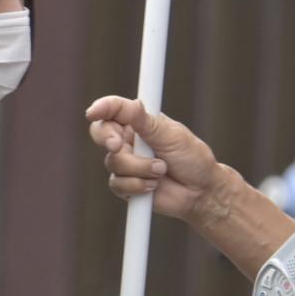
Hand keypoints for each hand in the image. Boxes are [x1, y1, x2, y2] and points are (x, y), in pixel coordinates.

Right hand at [85, 96, 222, 220]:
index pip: (114, 110)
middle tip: (118, 146)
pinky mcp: (125, 185)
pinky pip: (118, 184)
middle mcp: (129, 140)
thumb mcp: (172, 135)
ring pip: (113, 162)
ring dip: (139, 168)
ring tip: (162, 170)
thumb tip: (132, 103)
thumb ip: (147, 122)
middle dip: (107, 139)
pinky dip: (137, 185)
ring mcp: (126, 163)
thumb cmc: (192, 158)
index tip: (94, 112)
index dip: (102, 108)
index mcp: (139, 122)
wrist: (200, 192)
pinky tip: (154, 185)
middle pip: (101, 133)